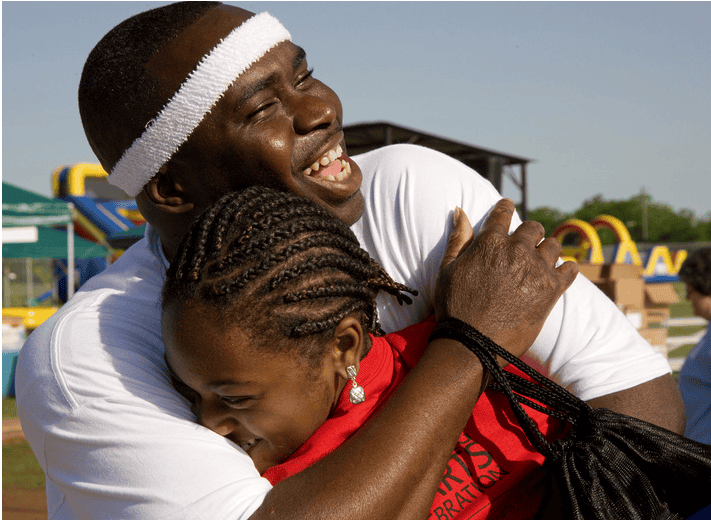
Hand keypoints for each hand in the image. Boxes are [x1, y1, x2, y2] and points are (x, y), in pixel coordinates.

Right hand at [435, 199, 577, 358]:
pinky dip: (566, 269)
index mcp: (490, 242)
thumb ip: (458, 238)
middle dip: (529, 232)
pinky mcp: (552, 290)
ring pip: (553, 245)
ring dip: (547, 249)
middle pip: (533, 228)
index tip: (507, 207)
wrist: (472, 344)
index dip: (505, 208)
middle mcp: (517, 250)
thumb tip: (460, 210)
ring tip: (541, 259)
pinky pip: (570, 270)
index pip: (503, 213)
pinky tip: (559, 273)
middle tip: (525, 242)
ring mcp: (536, 269)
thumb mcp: (447, 269)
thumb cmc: (455, 307)